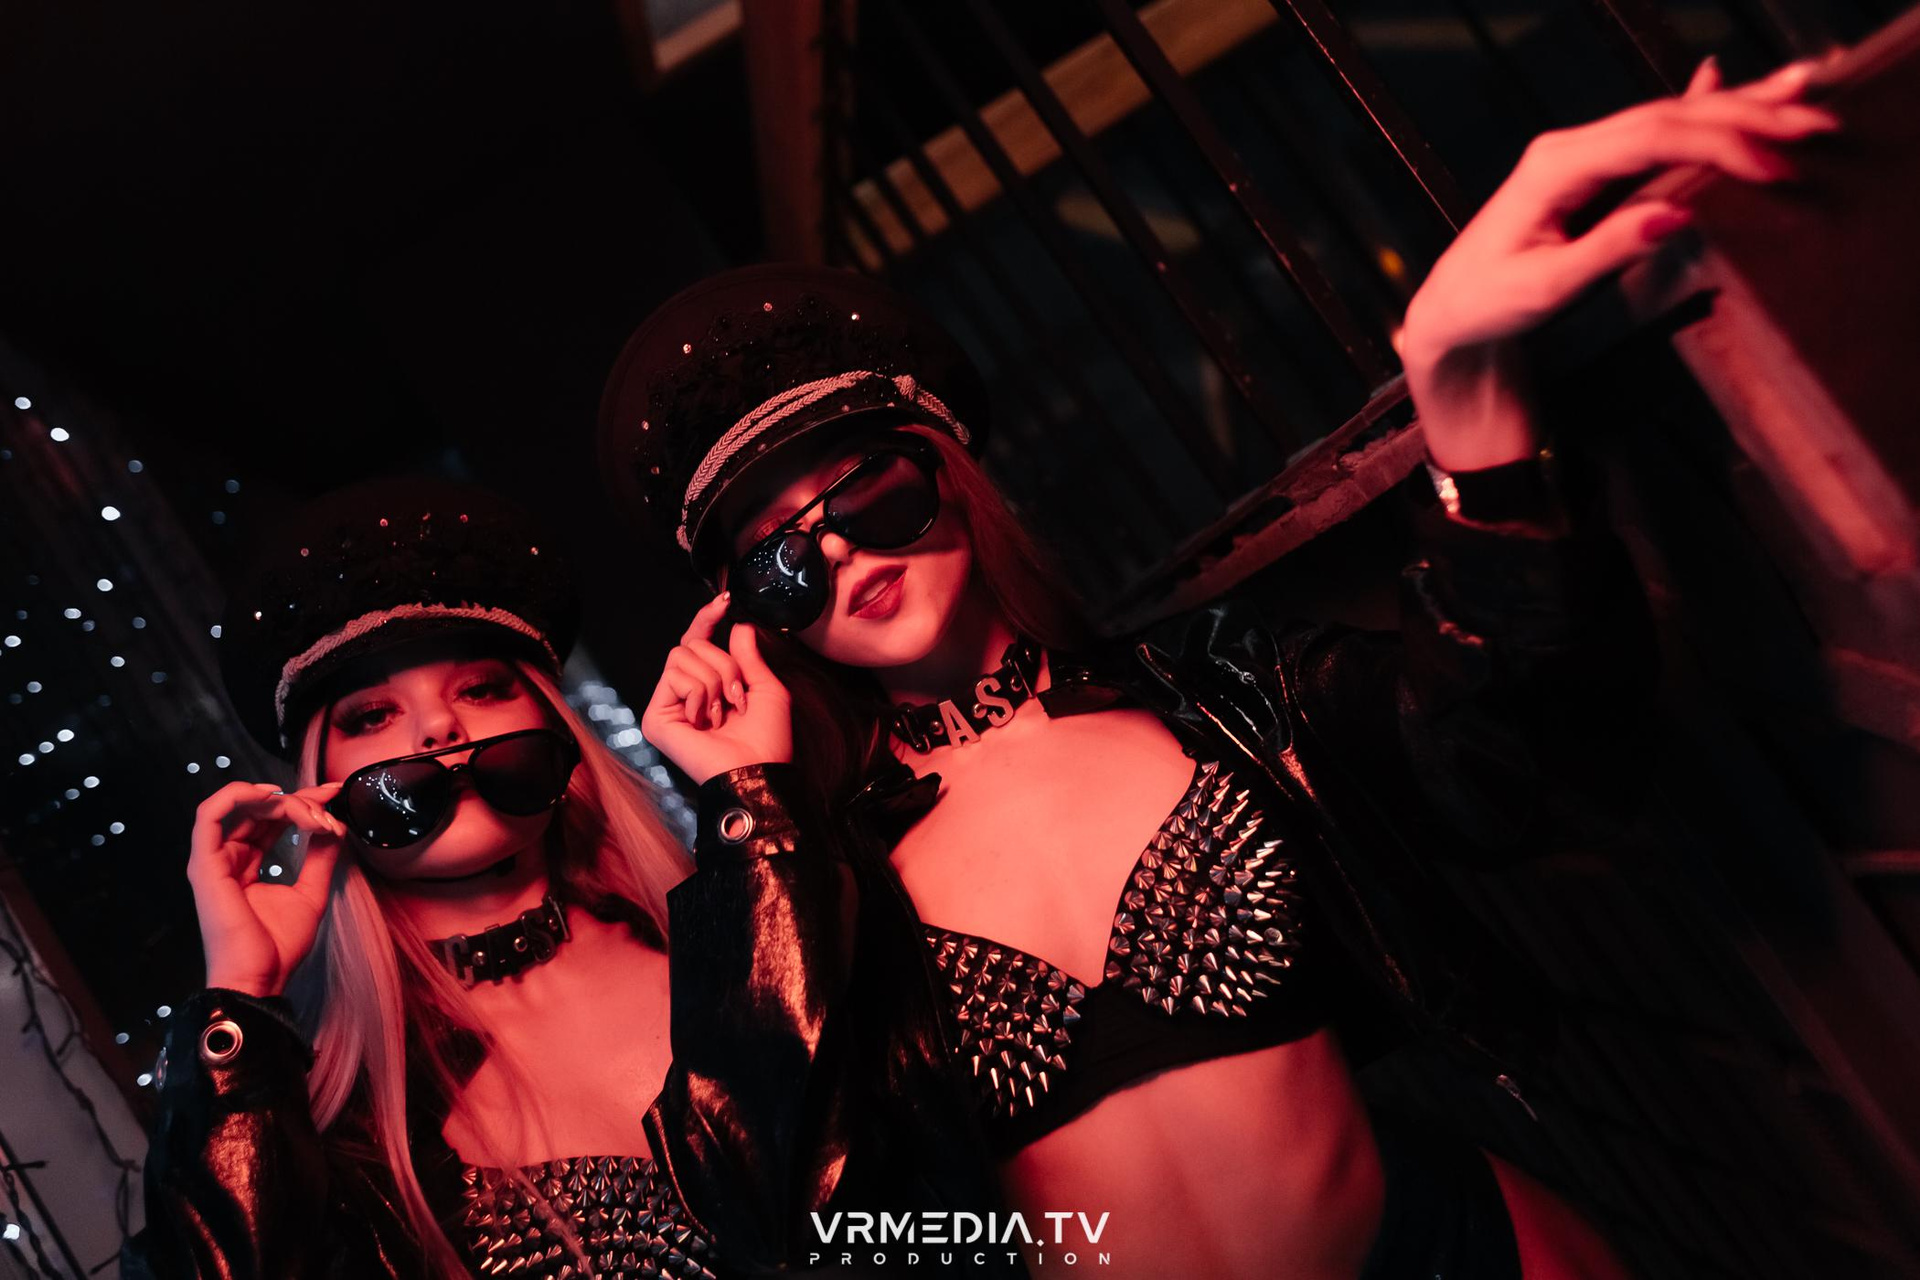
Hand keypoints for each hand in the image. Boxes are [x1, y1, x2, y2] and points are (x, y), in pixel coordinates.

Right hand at [187, 780, 346, 997]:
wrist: (261, 977)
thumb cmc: (278, 945)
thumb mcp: (310, 892)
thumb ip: (320, 857)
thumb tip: (334, 826)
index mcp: (246, 864)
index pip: (271, 819)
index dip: (302, 801)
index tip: (334, 794)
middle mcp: (227, 859)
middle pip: (259, 809)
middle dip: (299, 799)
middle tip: (328, 807)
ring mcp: (212, 861)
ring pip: (241, 806)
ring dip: (280, 800)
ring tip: (309, 814)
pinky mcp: (204, 865)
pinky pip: (208, 815)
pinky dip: (238, 795)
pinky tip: (272, 797)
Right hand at [641, 592, 793, 785]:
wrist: (757, 770)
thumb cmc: (767, 739)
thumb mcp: (767, 689)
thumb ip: (749, 656)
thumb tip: (738, 624)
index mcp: (709, 687)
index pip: (698, 641)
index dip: (706, 618)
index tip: (725, 601)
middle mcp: (684, 694)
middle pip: (692, 644)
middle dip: (723, 665)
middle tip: (736, 697)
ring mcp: (667, 704)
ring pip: (682, 656)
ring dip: (713, 681)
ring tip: (722, 713)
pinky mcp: (656, 717)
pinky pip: (674, 676)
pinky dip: (698, 694)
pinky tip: (704, 721)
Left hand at [1399, 56, 1839, 469]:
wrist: (1450, 312)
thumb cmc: (1488, 304)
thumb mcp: (1545, 290)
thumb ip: (1608, 250)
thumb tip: (1677, 213)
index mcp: (1554, 167)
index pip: (1651, 137)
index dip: (1720, 143)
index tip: (1775, 166)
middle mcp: (1568, 149)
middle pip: (1669, 116)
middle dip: (1747, 115)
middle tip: (1816, 122)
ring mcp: (1579, 156)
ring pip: (1669, 118)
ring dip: (1737, 107)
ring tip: (1803, 91)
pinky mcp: (1590, 172)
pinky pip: (1654, 135)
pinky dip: (1700, 113)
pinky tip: (1726, 82)